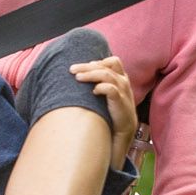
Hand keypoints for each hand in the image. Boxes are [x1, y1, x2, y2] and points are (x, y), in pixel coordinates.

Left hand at [70, 54, 137, 170]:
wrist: (122, 132)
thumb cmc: (111, 112)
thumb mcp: (107, 95)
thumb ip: (100, 83)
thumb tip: (80, 74)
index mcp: (122, 79)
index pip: (113, 62)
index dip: (97, 62)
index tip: (82, 67)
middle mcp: (124, 83)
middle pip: (106, 66)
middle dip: (87, 67)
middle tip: (71, 69)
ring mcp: (124, 92)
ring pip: (107, 75)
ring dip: (90, 74)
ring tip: (77, 77)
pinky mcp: (121, 103)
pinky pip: (111, 89)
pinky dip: (101, 87)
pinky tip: (93, 92)